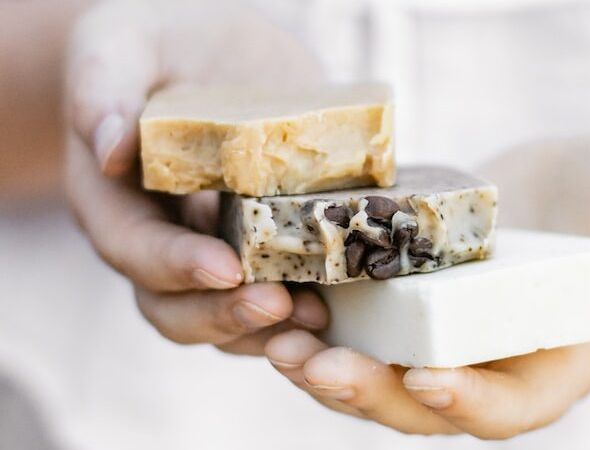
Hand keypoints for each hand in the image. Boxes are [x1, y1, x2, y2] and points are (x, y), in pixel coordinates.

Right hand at [65, 0, 325, 353]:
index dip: (176, 267)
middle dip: (226, 315)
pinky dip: (302, 309)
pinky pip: (274, 295)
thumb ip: (104, 86)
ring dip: (270, 328)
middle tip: (281, 305)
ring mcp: (210, 251)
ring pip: (226, 319)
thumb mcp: (122, 43)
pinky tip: (339, 300)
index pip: (134, 249)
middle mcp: (158, 240)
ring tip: (318, 316)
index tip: (227, 269)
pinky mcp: (261, 249)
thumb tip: (111, 149)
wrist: (214, 54)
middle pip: (174, 307)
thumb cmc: (160, 43)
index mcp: (114, 201)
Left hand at [264, 137, 589, 436]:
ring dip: (324, 363)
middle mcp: (493, 358)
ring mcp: (449, 328)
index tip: (426, 378)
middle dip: (367, 393)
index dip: (469, 401)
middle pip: (424, 400)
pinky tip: (281, 291)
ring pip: (378, 367)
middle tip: (313, 366)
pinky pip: (363, 318)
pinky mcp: (417, 289)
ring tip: (276, 340)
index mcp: (556, 363)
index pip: (512, 405)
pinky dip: (322, 313)